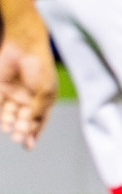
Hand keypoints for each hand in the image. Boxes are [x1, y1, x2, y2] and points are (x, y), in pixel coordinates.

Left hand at [0, 12, 57, 148]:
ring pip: (9, 115)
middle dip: (20, 129)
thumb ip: (37, 110)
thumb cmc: (41, 67)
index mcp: (43, 100)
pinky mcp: (0, 89)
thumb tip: (28, 127)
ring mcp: (13, 94)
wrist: (23, 47)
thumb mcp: (45, 91)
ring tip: (7, 127)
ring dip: (8, 123)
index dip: (35, 133)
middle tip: (17, 135)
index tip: (28, 145)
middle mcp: (28, 99)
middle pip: (23, 120)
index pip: (39, 121)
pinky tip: (0, 122)